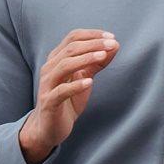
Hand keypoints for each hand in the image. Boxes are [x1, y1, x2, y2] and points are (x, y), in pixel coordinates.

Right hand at [20, 29, 115, 163]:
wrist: (50, 127)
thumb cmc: (68, 100)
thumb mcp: (85, 78)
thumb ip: (97, 63)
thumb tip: (115, 45)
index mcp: (57, 59)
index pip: (72, 38)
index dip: (92, 35)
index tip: (111, 37)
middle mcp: (50, 68)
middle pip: (70, 49)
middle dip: (93, 44)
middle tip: (112, 44)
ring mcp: (48, 85)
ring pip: (64, 65)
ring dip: (85, 59)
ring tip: (103, 57)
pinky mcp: (49, 102)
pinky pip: (61, 91)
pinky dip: (75, 85)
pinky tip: (89, 82)